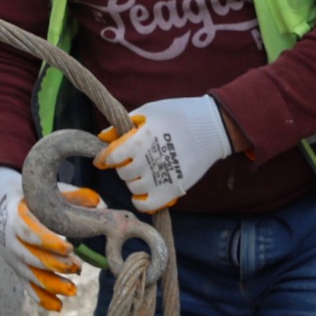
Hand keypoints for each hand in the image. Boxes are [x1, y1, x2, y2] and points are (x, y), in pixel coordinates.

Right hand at [0, 165, 91, 312]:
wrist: (4, 209)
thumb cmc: (34, 200)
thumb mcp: (46, 193)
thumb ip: (71, 196)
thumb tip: (98, 201)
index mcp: (17, 219)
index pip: (30, 232)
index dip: (48, 241)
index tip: (69, 247)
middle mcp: (11, 241)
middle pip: (31, 257)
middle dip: (54, 265)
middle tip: (77, 267)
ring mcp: (14, 259)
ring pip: (31, 276)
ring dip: (51, 285)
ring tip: (73, 290)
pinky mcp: (18, 271)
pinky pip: (28, 287)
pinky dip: (42, 298)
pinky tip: (58, 307)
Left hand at [94, 95, 232, 212]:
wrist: (213, 127)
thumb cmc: (180, 114)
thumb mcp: (151, 111)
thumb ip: (126, 124)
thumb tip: (102, 136)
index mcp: (141, 140)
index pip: (112, 157)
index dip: (106, 158)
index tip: (106, 158)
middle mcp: (149, 161)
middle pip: (123, 173)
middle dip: (124, 166)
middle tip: (134, 158)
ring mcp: (161, 178)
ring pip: (133, 187)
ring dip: (134, 180)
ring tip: (146, 169)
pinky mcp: (174, 189)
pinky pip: (146, 204)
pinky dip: (141, 199)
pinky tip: (145, 189)